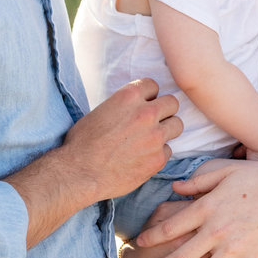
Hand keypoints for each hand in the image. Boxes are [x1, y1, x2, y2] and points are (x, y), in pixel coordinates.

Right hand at [62, 79, 181, 202]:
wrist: (80, 173)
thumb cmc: (82, 143)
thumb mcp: (100, 110)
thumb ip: (123, 105)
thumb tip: (135, 107)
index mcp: (129, 96)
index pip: (153, 85)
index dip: (148, 96)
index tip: (143, 105)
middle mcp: (146, 113)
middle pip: (172, 103)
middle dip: (164, 111)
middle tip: (152, 122)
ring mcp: (155, 136)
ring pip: (177, 125)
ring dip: (167, 130)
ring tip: (151, 139)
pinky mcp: (158, 158)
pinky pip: (168, 150)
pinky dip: (158, 153)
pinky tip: (142, 158)